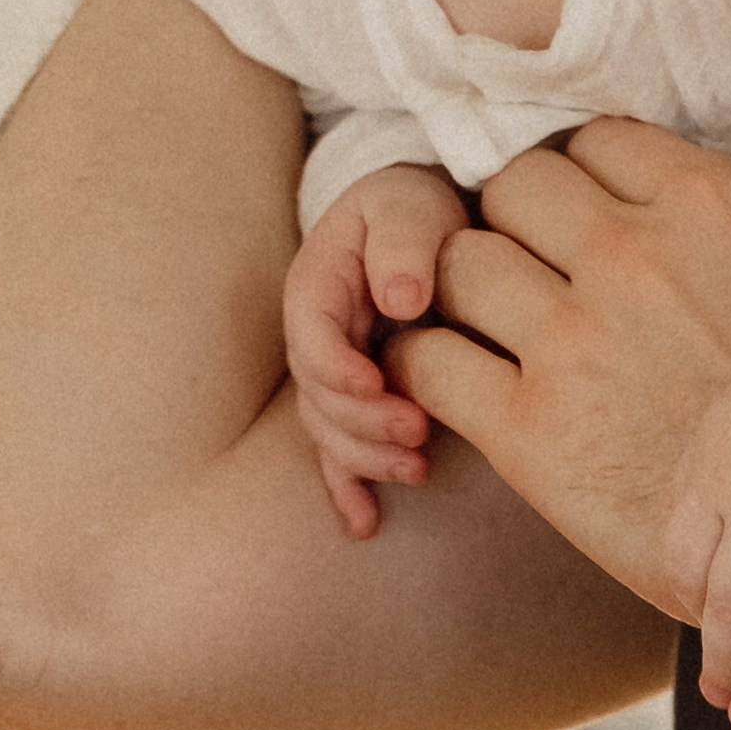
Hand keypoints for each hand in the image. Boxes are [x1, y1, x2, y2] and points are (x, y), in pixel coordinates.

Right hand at [283, 164, 468, 537]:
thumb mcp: (408, 207)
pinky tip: (365, 522)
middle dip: (364, 422)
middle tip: (418, 433)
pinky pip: (338, 449)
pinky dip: (348, 487)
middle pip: (318, 395)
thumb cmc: (413, 207)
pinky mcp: (354, 399)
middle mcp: (314, 336)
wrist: (418, 217)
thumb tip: (400, 299)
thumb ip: (403, 245)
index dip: (340, 370)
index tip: (380, 387)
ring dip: (366, 457)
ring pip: (329, 430)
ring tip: (417, 470)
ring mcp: (331, 372)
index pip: (312, 337)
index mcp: (317, 286)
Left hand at [386, 118, 730, 602]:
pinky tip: (450, 376)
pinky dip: (422, 363)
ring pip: (456, 263)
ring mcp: (573, 342)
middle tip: (530, 266)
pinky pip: (429, 361)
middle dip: (515, 221)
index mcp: (708, 204)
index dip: (581, 176)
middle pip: (513, 188)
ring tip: (485, 320)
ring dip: (462, 286)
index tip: (586, 214)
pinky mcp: (530, 433)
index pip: (592, 139)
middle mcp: (631, 257)